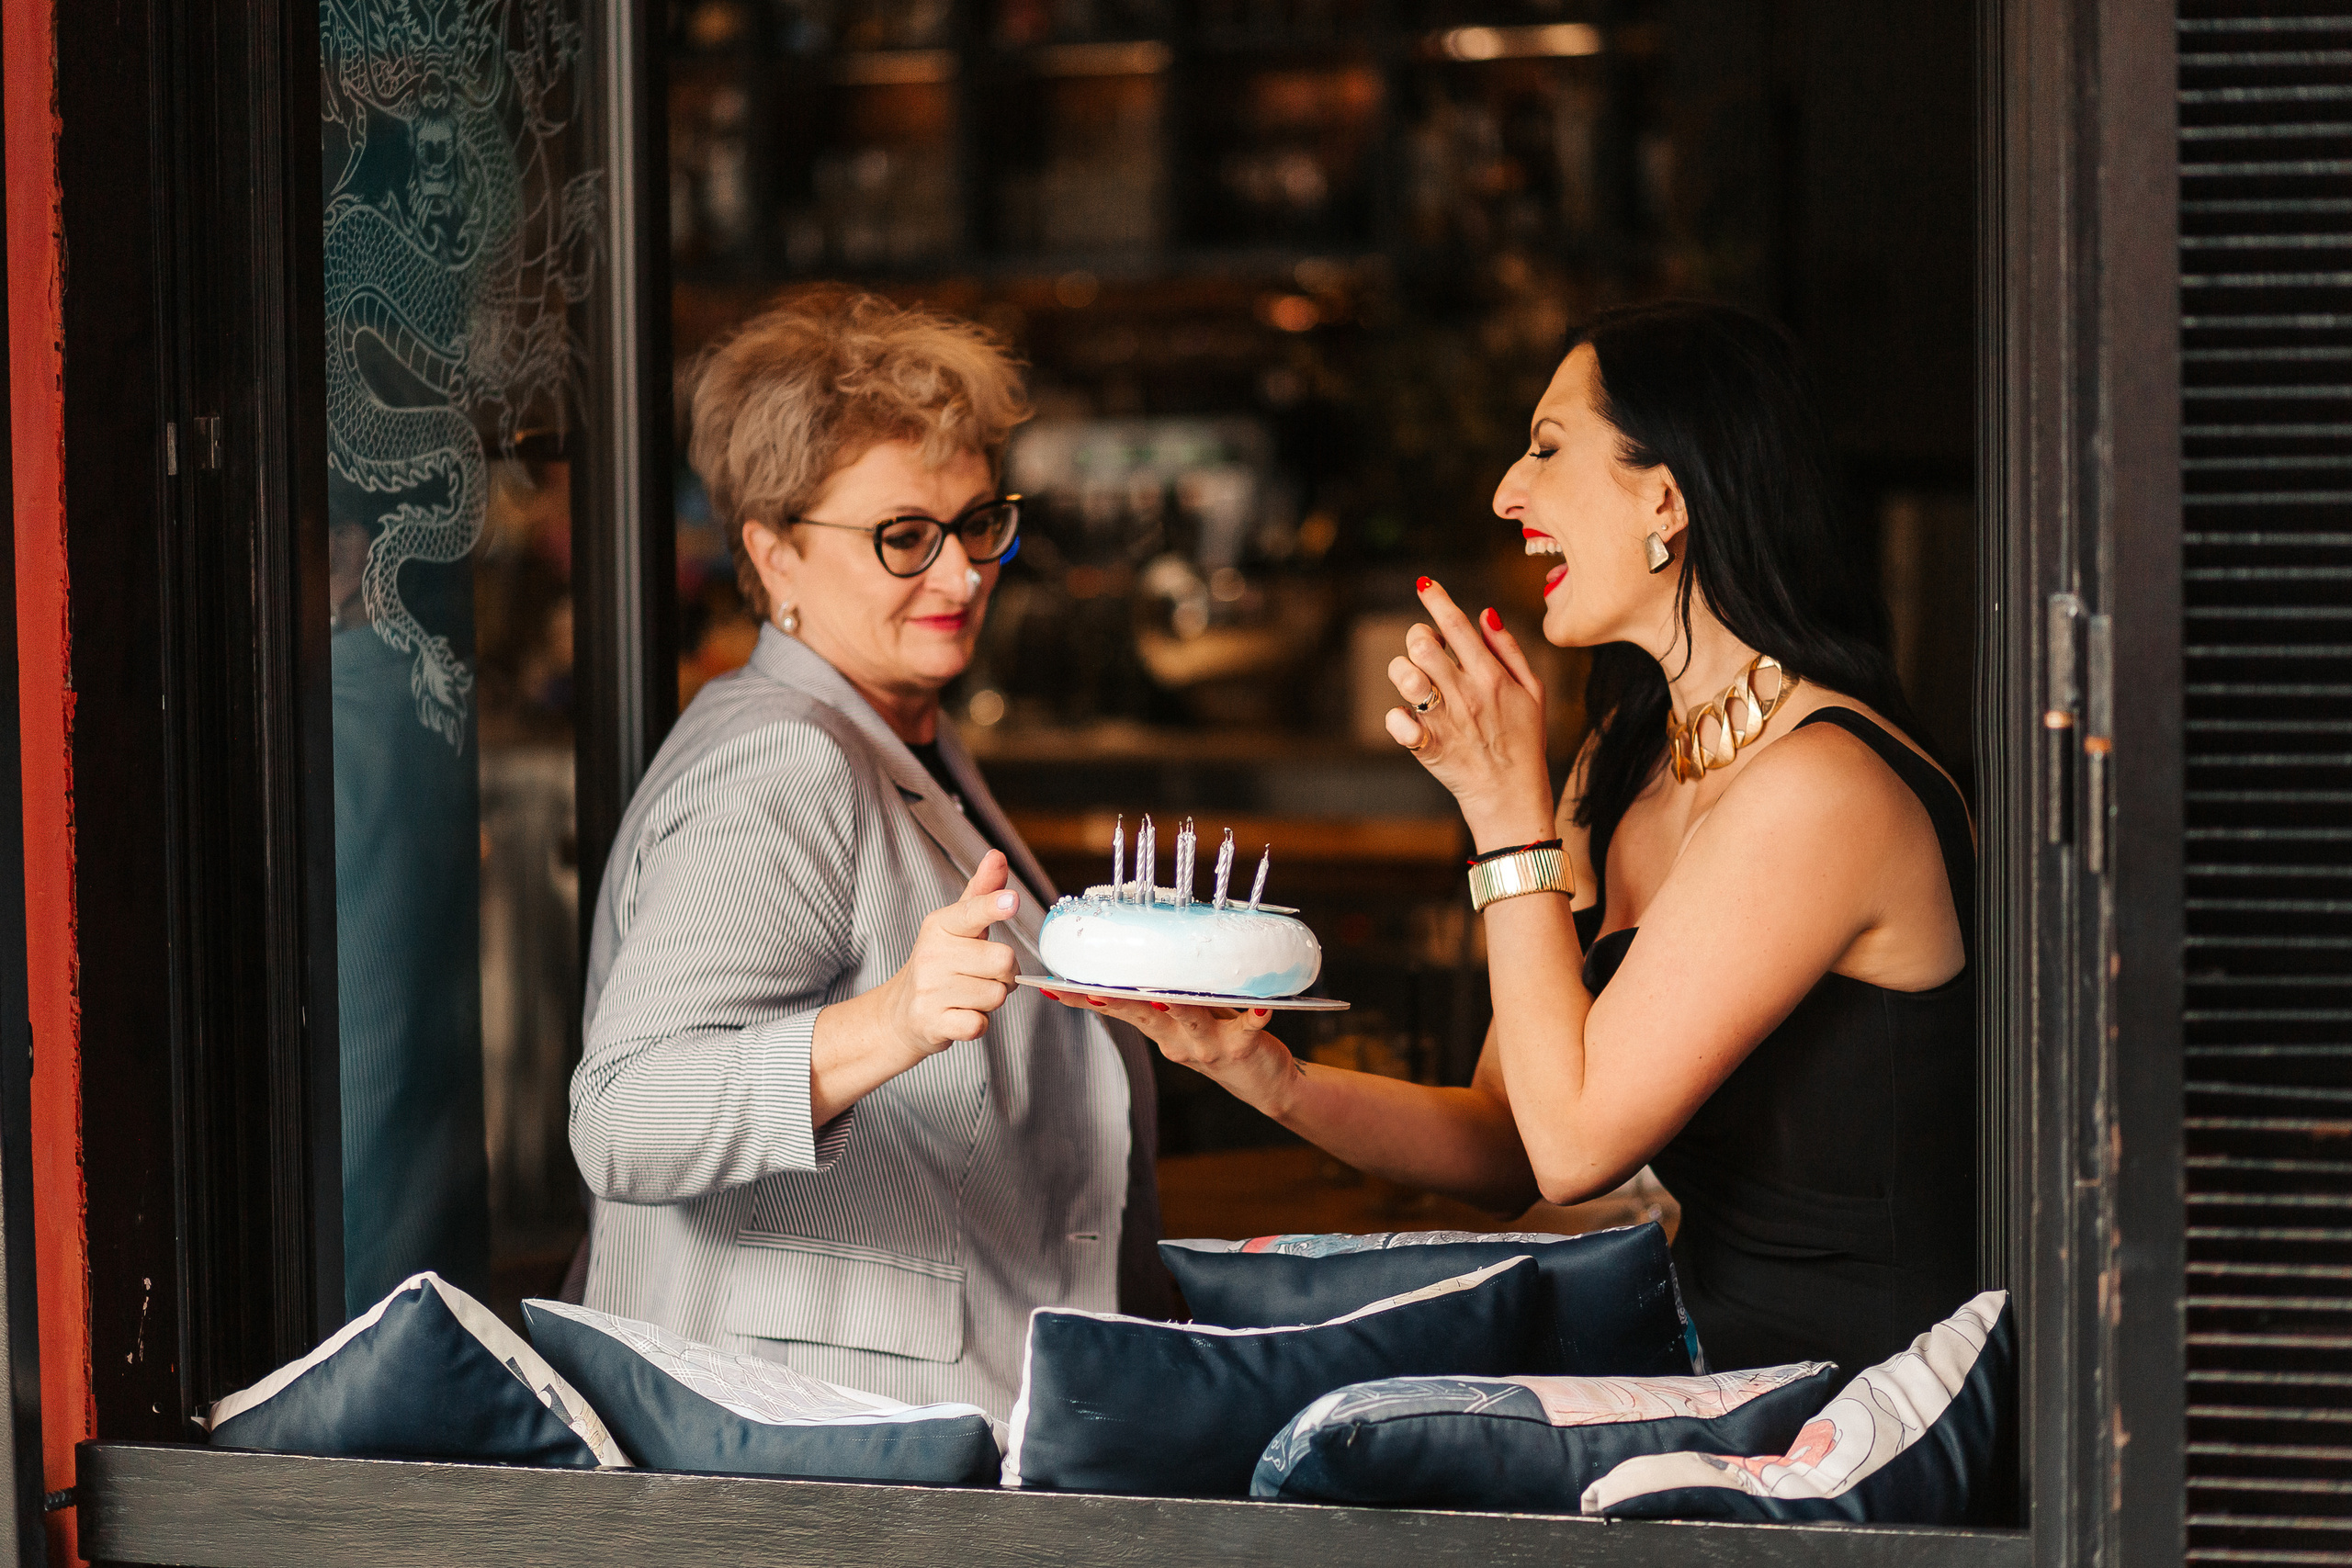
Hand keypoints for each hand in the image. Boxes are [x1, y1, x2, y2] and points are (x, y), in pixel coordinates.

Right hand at [878, 852, 1021, 1056]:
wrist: (900, 1013)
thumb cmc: (940, 963)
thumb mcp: (957, 926)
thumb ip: (981, 892)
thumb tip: (996, 855)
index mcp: (941, 926)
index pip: (972, 912)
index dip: (993, 906)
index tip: (1011, 900)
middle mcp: (932, 955)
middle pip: (1003, 960)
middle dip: (1004, 973)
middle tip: (982, 975)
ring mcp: (930, 990)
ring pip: (996, 994)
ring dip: (991, 999)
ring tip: (968, 995)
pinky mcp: (933, 1022)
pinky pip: (980, 1024)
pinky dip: (978, 1023)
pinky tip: (960, 1015)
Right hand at [1045, 991, 1301, 1115]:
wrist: (1264, 1083)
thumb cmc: (1222, 1037)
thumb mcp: (1184, 1018)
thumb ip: (1162, 993)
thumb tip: (1143, 952)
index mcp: (1160, 1030)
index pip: (1117, 1009)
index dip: (1084, 1000)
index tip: (1053, 986)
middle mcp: (1177, 1039)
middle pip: (1143, 1016)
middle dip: (1116, 1001)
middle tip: (1090, 989)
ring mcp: (1208, 1044)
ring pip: (1189, 1021)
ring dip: (1173, 1008)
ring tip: (1160, 996)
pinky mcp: (1243, 1046)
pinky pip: (1248, 1028)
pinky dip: (1254, 1016)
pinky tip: (1261, 1007)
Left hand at [1384, 578, 1555, 847]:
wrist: (1513, 797)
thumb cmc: (1524, 740)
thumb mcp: (1532, 692)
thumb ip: (1509, 650)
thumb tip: (1485, 613)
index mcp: (1491, 676)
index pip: (1457, 625)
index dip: (1437, 599)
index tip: (1423, 584)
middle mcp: (1465, 693)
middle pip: (1422, 644)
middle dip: (1418, 639)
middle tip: (1427, 652)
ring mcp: (1444, 720)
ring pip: (1405, 676)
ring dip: (1404, 674)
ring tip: (1418, 685)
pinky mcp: (1428, 746)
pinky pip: (1396, 721)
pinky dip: (1397, 718)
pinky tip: (1410, 721)